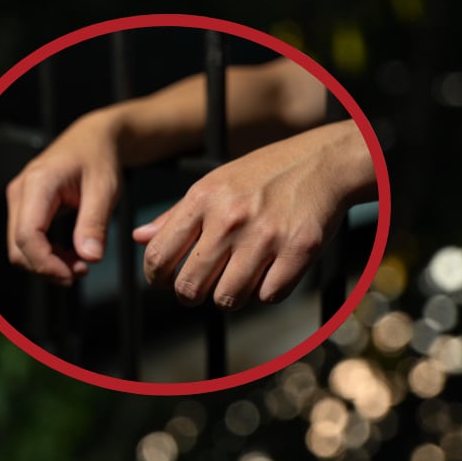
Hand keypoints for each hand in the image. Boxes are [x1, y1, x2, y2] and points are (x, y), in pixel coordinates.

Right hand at [4, 111, 125, 284]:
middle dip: (47, 267)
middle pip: (18, 247)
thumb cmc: (99, 159)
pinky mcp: (22, 208)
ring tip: (79, 263)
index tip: (73, 275)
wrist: (92, 139)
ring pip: (19, 248)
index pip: (28, 235)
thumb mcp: (105, 189)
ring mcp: (17, 200)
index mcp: (38, 184)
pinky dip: (45, 255)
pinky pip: (25, 241)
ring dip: (47, 264)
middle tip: (81, 271)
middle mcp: (19, 192)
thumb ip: (95, 224)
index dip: (46, 263)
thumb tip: (90, 258)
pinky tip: (69, 255)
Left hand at [134, 121, 373, 308]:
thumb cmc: (262, 175)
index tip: (164, 282)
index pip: (158, 257)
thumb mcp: (213, 184)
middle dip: (190, 295)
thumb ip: (176, 215)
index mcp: (203, 199)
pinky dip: (267, 291)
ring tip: (237, 278)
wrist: (324, 162)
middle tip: (201, 288)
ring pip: (227, 299)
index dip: (156, 279)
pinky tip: (269, 273)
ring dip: (229, 297)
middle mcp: (230, 218)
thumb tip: (137, 238)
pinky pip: (268, 295)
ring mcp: (266, 235)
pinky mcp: (300, 249)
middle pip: (189, 288)